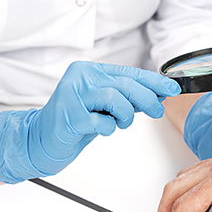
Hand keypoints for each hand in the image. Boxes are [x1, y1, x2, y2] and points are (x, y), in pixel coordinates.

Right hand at [0, 61, 180, 182]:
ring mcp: (72, 96)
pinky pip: (101, 121)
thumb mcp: (104, 106)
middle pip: (124, 84)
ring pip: (115, 98)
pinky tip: (102, 129)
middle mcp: (80, 78)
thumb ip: (126, 98)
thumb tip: (157, 94)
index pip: (127, 72)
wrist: (40, 140)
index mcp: (89, 72)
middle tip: (156, 110)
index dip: (152, 81)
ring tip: (119, 123)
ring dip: (125, 115)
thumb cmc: (74, 122)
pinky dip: (108, 128)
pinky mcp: (69, 116)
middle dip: (147, 99)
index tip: (171, 89)